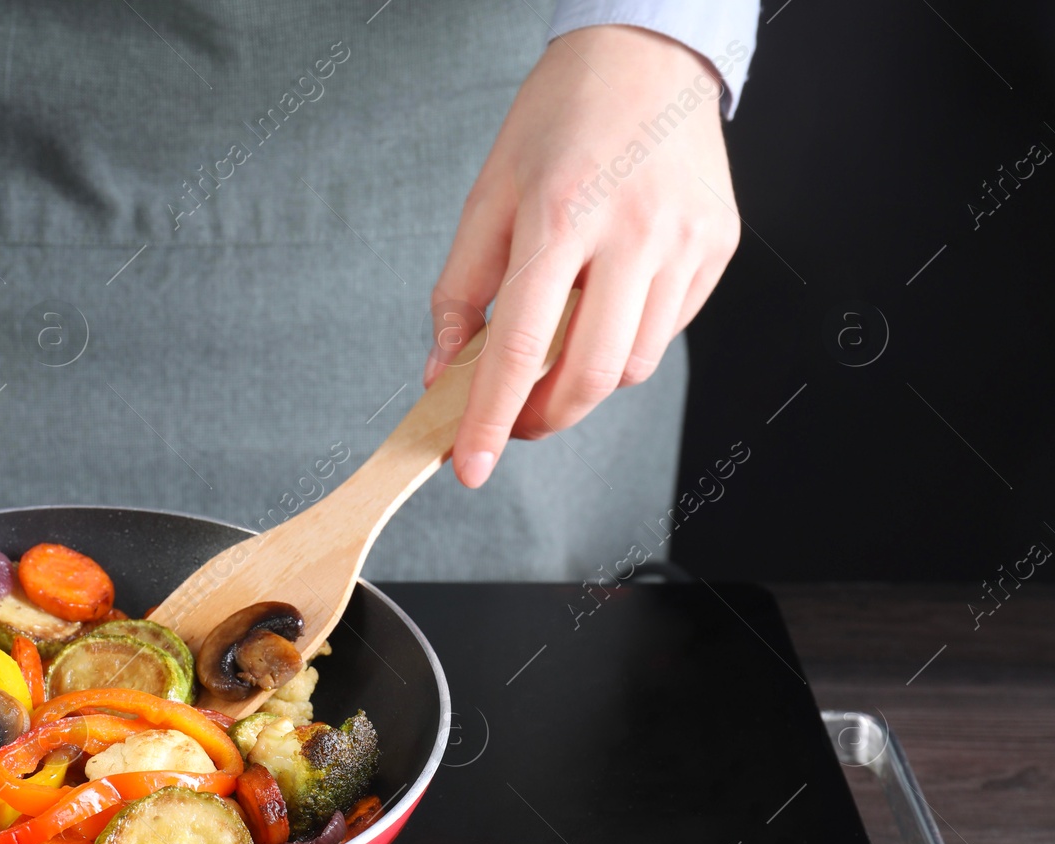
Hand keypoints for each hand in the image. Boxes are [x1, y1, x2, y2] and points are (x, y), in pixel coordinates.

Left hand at [427, 26, 740, 487]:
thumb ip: (461, 291)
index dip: (491, 420)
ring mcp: (686, 241)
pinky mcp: (719, 246)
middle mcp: (634, 231)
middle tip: (515, 422)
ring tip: (559, 346)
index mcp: (561, 214)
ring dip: (586, 380)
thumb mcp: (488, 195)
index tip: (471, 468)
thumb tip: (444, 373)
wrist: (645, 55)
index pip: (521, 348)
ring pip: (634, 364)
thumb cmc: (558, 122)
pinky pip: (668, 330)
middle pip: (590, 374)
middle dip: (545, 419)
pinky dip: (627, 340)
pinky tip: (606, 303)